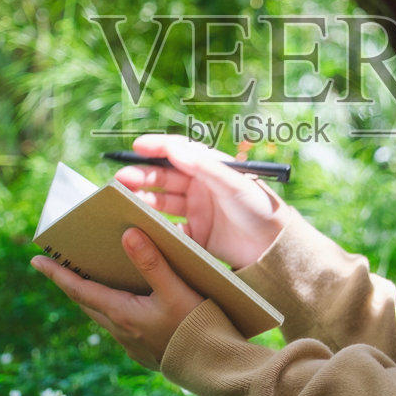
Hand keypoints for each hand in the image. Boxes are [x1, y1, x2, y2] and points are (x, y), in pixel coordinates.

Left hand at [31, 227, 204, 369]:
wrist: (216, 368)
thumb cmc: (197, 327)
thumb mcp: (176, 290)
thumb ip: (152, 262)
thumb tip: (127, 234)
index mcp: (122, 314)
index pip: (80, 290)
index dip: (57, 274)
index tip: (36, 260)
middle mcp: (121, 331)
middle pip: (87, 302)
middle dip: (72, 282)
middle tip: (59, 264)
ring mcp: (132, 344)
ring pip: (103, 315)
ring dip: (94, 296)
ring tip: (91, 277)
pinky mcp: (145, 352)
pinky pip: (120, 326)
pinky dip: (114, 309)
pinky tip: (127, 301)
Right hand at [113, 134, 289, 269]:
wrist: (274, 249)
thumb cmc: (260, 208)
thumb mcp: (233, 184)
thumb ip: (204, 166)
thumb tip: (174, 147)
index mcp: (210, 168)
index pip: (178, 151)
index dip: (157, 146)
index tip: (136, 146)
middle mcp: (200, 186)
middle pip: (164, 177)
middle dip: (142, 176)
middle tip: (121, 179)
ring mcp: (195, 210)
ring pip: (162, 201)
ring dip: (143, 199)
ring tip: (124, 200)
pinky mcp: (194, 235)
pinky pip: (168, 228)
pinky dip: (153, 226)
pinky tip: (139, 226)